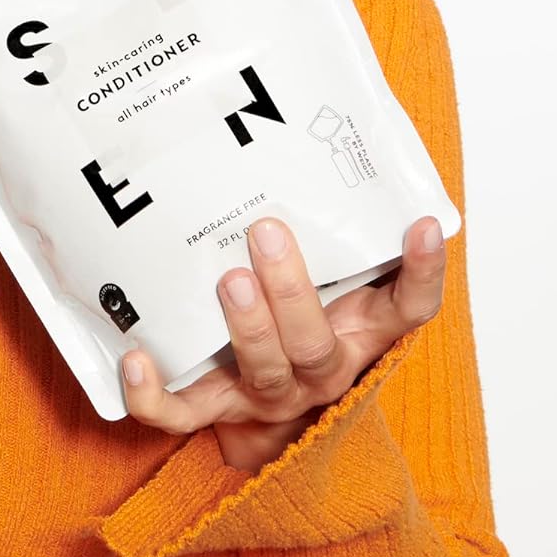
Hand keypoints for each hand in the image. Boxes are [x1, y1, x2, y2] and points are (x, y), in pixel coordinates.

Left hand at [120, 215, 446, 472]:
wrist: (271, 404)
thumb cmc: (301, 318)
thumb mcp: (334, 277)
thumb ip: (337, 231)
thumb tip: (319, 143)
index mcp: (359, 332)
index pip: (409, 307)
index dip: (422, 272)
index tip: (420, 224)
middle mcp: (320, 368)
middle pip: (315, 343)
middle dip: (291, 289)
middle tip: (266, 232)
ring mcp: (268, 394)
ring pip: (263, 371)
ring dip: (248, 329)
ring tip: (229, 281)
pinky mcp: (217, 409)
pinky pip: (183, 414)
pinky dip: (154, 395)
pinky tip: (133, 358)